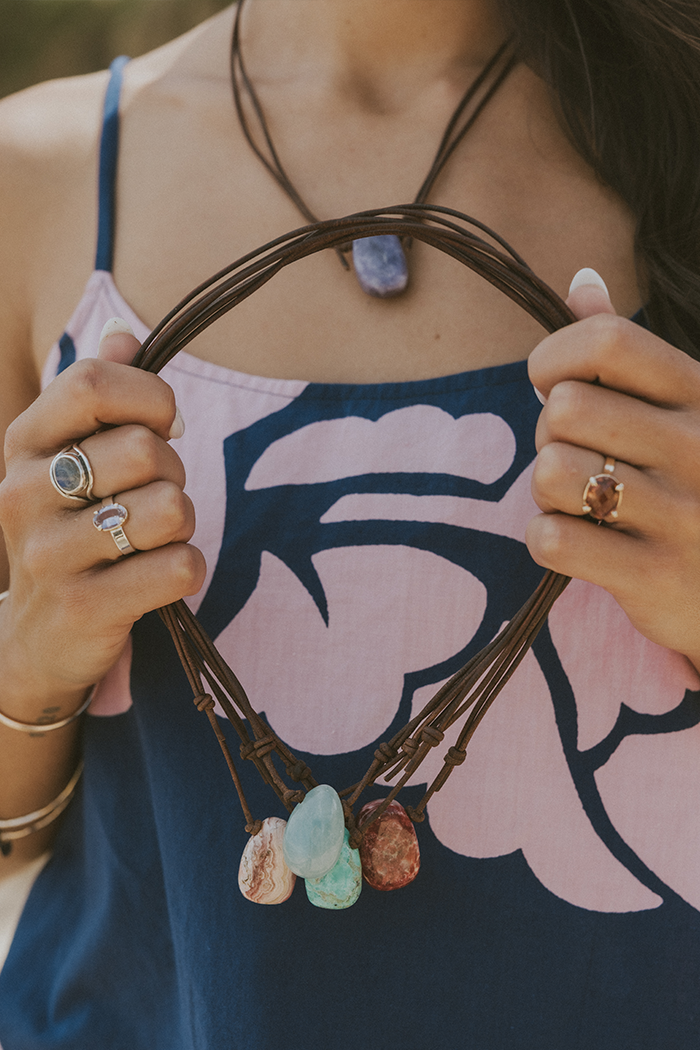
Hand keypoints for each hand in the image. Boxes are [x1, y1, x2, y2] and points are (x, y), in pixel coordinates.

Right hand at [0, 319, 205, 710]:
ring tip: (152, 539)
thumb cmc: (70, 529)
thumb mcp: (68, 457)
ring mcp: (50, 554)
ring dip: (182, 524)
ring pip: (170, 509)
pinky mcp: (86, 606)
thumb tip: (124, 332)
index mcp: (23, 442)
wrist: (38, 637)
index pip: (95, 383)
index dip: (152, 398)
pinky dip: (187, 570)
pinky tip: (158, 578)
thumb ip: (98, 393)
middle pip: (145, 450)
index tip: (163, 426)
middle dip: (174, 472)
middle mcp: (24, 492)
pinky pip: (181, 567)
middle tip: (154, 497)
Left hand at [527, 270, 699, 668]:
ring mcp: (682, 513)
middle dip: (549, 436)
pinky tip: (580, 545)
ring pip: (551, 473)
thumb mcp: (682, 410)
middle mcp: (699, 445)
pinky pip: (552, 538)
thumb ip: (626, 352)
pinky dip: (548, 541)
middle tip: (577, 458)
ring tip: (582, 503)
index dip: (553, 359)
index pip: (606, 341)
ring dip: (547, 492)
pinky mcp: (656, 574)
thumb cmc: (696, 488)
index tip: (554, 387)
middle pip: (564, 409)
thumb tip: (580, 279)